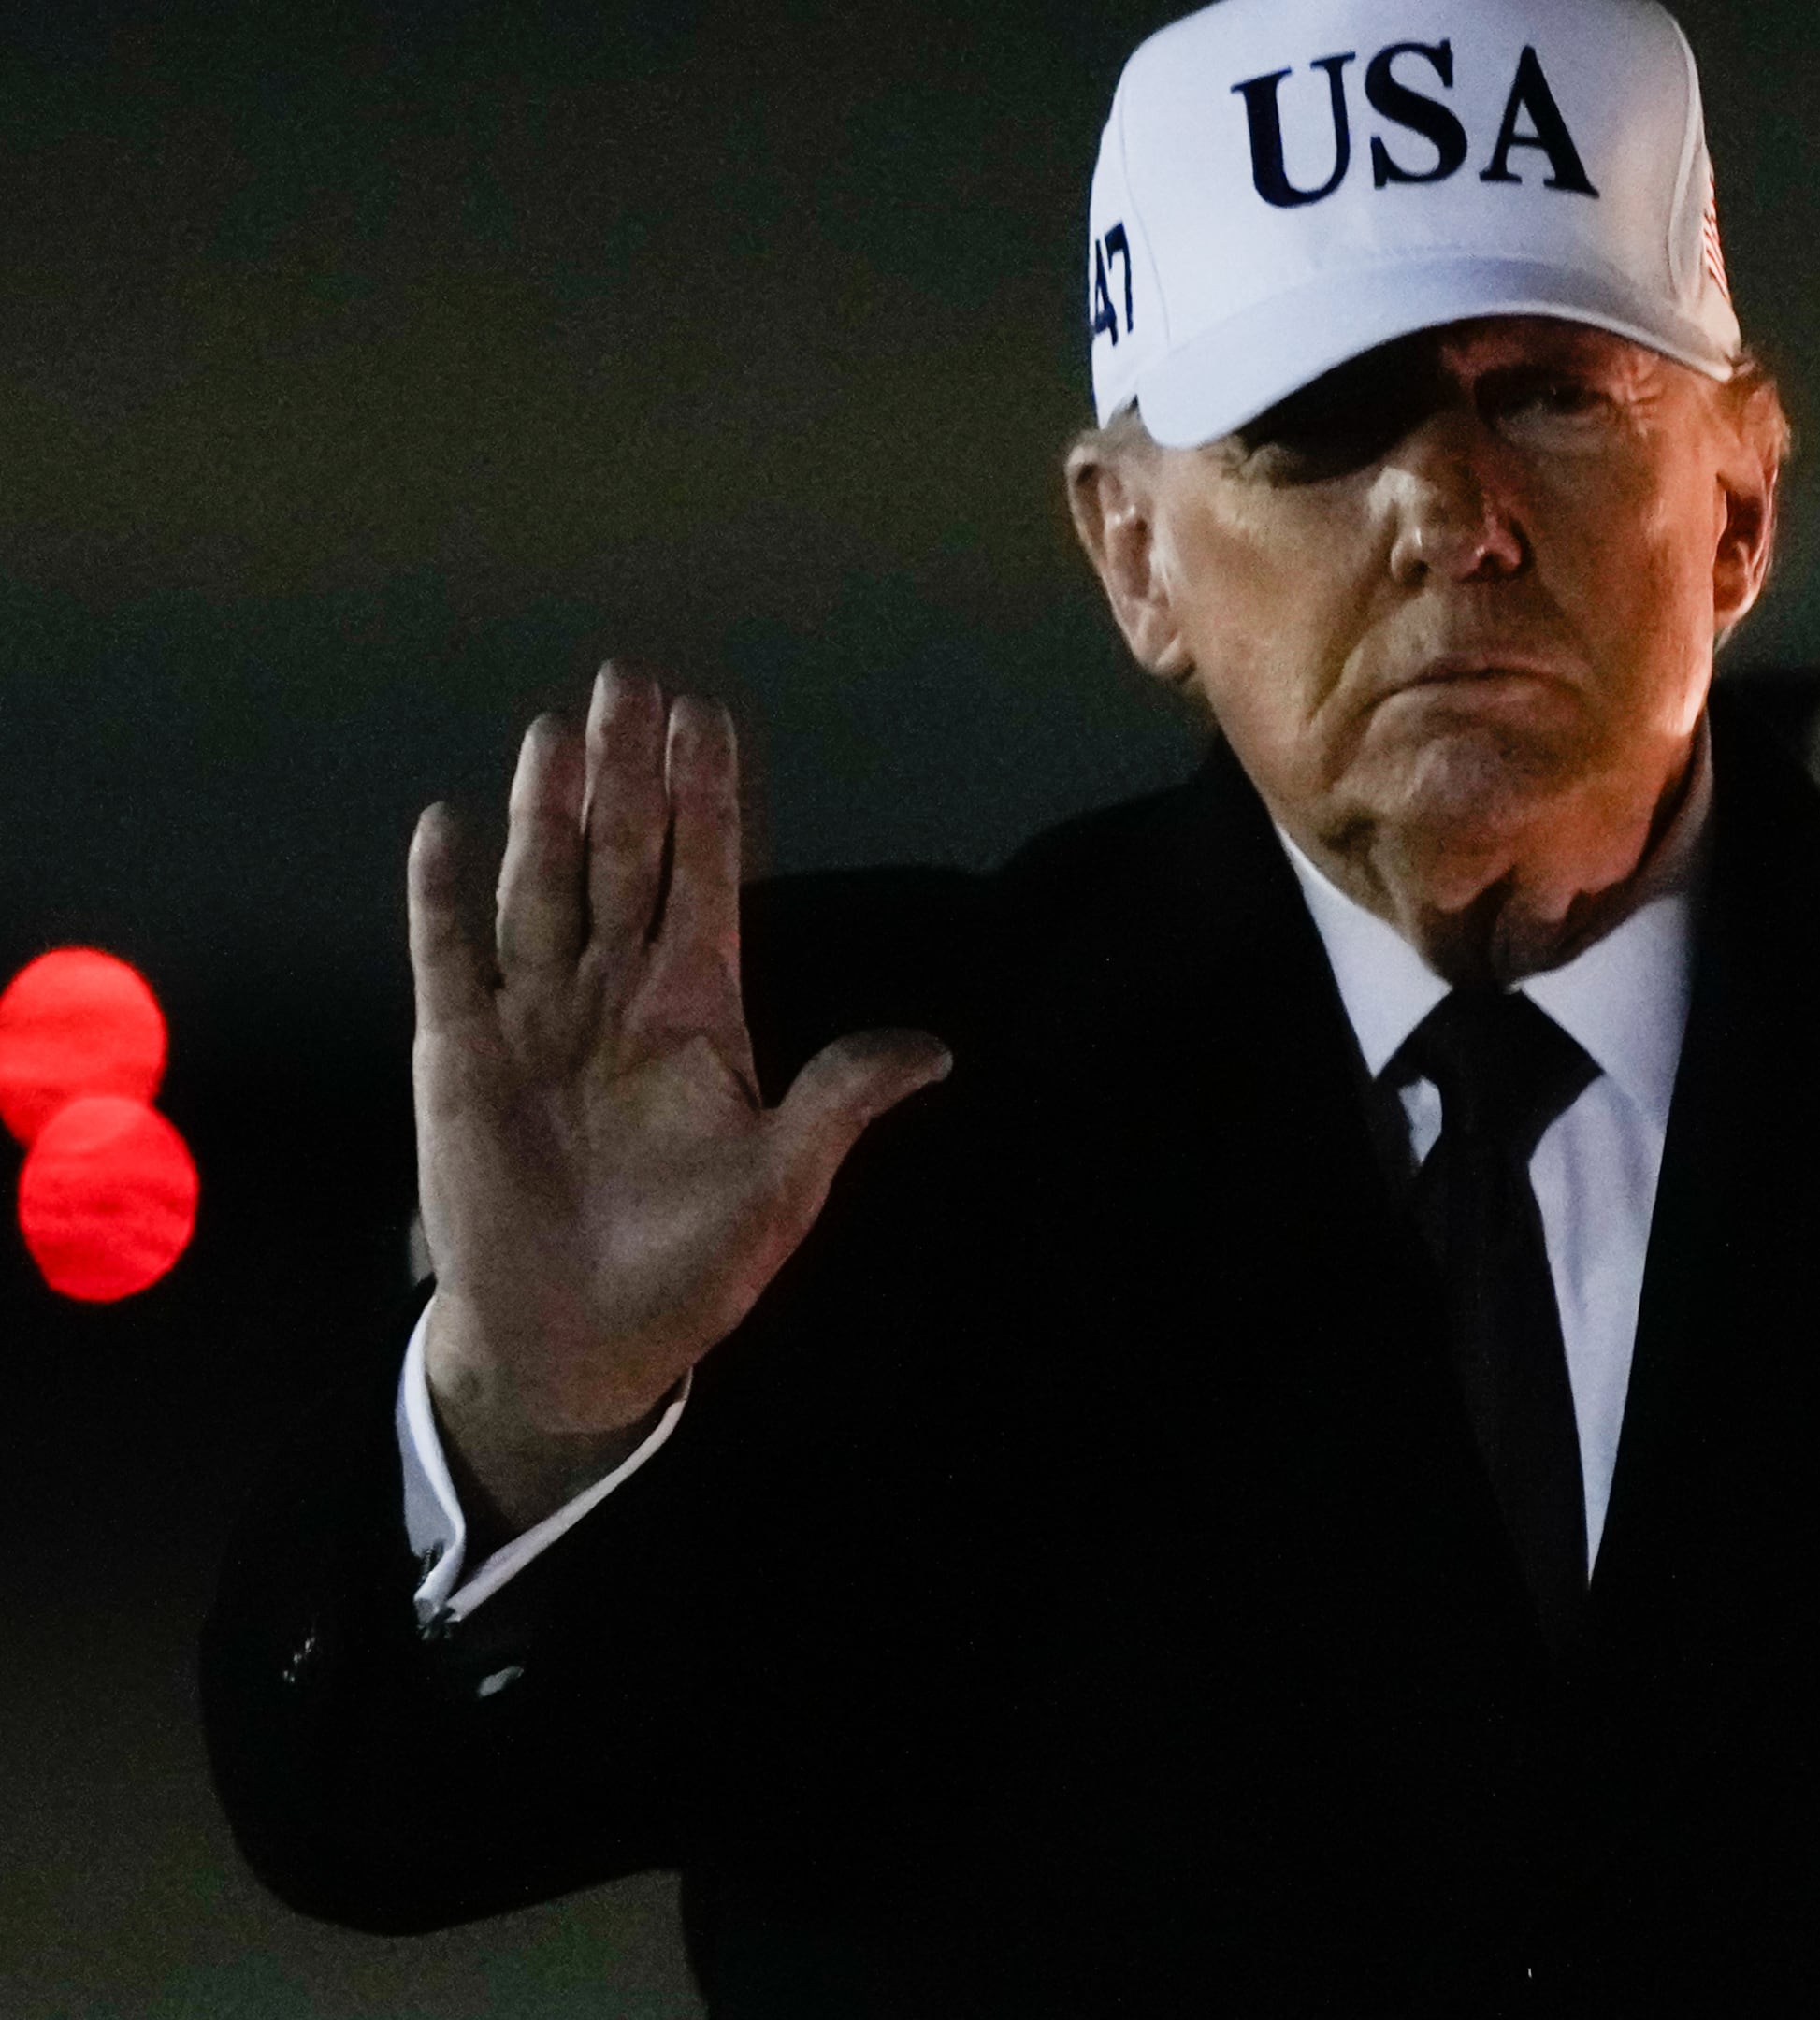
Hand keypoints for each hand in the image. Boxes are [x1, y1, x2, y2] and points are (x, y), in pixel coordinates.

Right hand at [410, 669, 951, 1532]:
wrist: (582, 1340)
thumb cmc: (690, 1265)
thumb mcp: (782, 1183)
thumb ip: (839, 1102)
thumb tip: (937, 1050)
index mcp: (697, 1013)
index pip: (705, 879)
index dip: (707, 801)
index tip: (708, 717)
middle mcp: (614, 995)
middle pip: (624, 858)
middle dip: (630, 773)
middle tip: (631, 680)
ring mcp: (535, 1017)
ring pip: (544, 888)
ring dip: (550, 811)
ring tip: (560, 729)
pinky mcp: (459, 1054)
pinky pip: (450, 957)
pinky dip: (442, 894)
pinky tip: (445, 824)